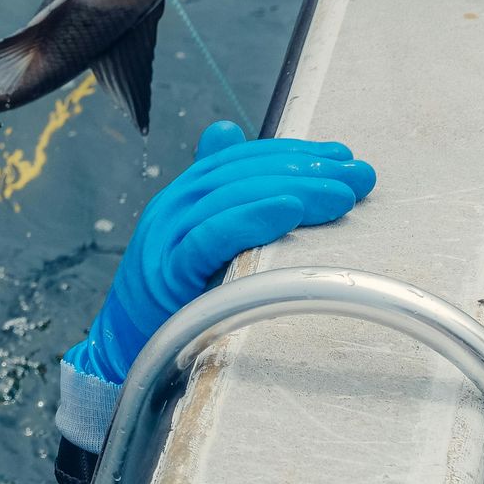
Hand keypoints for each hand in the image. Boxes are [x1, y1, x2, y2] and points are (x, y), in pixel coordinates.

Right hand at [66, 121, 376, 385]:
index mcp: (182, 199)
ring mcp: (166, 238)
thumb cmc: (169, 301)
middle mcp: (171, 209)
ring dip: (294, 189)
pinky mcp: (167, 273)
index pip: (240, 159)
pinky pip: (212, 236)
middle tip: (359, 175)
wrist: (124, 353)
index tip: (343, 156)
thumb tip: (226, 130)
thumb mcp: (193, 240)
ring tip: (343, 194)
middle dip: (306, 169)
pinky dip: (252, 218)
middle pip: (241, 173)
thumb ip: (216, 195)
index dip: (293, 153)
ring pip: (231, 197)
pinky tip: (290, 210)